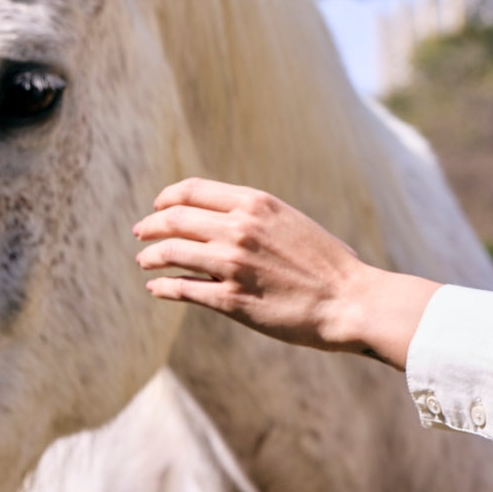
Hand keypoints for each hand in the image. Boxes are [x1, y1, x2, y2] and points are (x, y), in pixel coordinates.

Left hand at [133, 179, 438, 369]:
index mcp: (256, 204)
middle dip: (152, 225)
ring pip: (172, 253)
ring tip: (143, 260)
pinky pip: (183, 289)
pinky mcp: (231, 300)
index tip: (159, 206)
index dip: (168, 198)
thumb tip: (229, 220)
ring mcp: (232, 264)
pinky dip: (164, 287)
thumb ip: (258, 218)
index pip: (193, 191)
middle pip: (175, 219)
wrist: (350, 300)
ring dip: (151, 256)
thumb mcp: (292, 223)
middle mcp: (239, 228)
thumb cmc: (329, 265)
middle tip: (141, 233)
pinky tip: (157, 288)